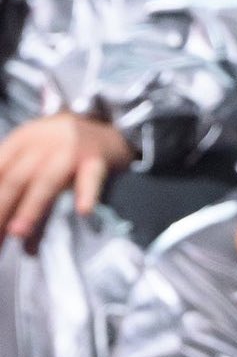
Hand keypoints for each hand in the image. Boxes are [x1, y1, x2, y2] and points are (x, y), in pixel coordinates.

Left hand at [0, 112, 132, 243]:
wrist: (106, 123)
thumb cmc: (63, 146)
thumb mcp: (34, 152)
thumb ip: (15, 180)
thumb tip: (3, 224)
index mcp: (22, 140)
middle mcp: (43, 142)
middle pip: (16, 179)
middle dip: (2, 209)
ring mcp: (71, 150)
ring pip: (47, 180)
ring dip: (31, 208)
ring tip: (18, 232)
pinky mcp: (97, 160)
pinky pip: (91, 178)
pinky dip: (87, 194)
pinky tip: (84, 211)